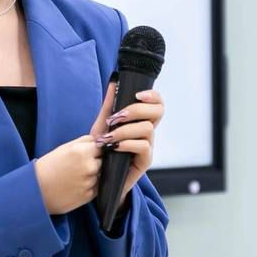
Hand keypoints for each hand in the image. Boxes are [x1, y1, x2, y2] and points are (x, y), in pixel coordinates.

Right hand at [33, 134, 102, 215]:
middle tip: (79, 166)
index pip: (102, 146)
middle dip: (96, 162)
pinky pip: (97, 187)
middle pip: (103, 161)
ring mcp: (90, 182)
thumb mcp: (64, 148)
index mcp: (82, 151)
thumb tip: (100, 140)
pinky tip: (77, 185)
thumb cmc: (48, 167)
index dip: (95, 150)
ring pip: (101, 174)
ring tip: (76, 176)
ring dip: (93, 175)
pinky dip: (90, 185)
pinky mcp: (89, 196)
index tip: (88, 153)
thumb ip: (84, 141)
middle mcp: (89, 166)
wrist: (37, 190)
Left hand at [90, 78, 164, 207]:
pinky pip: (143, 147)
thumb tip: (114, 81)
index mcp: (141, 121)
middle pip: (158, 111)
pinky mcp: (145, 162)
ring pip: (146, 128)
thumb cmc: (102, 149)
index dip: (153, 95)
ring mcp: (148, 146)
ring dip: (125, 129)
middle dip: (136, 110)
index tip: (137, 94)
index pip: (157, 103)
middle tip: (116, 117)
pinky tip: (114, 146)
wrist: (98, 176)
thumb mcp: (102, 124)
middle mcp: (148, 132)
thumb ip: (109, 104)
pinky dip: (127, 143)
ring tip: (107, 137)